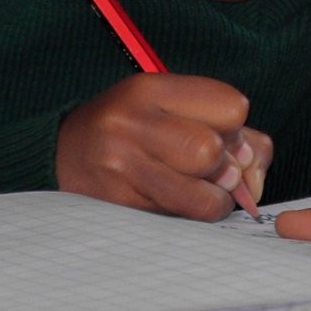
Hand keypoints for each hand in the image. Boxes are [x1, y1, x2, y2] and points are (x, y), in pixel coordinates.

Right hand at [57, 74, 272, 220]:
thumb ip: (228, 131)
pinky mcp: (116, 206)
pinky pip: (180, 222)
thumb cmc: (129, 130)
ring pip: (203, 198)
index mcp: (150, 89)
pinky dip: (188, 219)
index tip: (221, 136)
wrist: (59, 155)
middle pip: (213, 152)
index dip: (236, 128)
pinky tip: (171, 205)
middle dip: (222, 168)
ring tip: (197, 194)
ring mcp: (120, 167)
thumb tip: (252, 171)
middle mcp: (131, 123)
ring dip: (212, 202)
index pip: (232, 106)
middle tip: (208, 171)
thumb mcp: (170, 109)